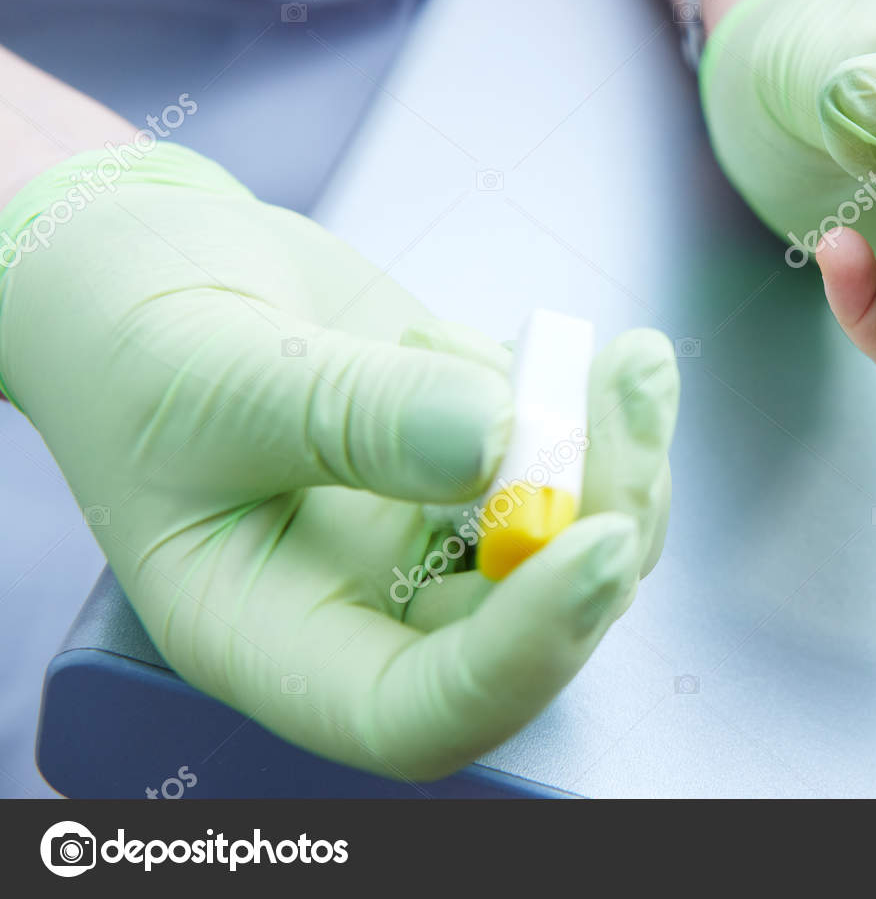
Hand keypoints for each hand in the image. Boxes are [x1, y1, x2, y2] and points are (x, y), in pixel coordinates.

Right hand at [0, 144, 677, 778]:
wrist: (155, 270)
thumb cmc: (137, 343)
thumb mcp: (213, 375)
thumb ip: (348, 415)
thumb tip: (498, 438)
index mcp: (274, 639)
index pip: (418, 711)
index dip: (521, 654)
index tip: (595, 541)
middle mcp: (369, 612)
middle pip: (523, 627)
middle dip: (602, 518)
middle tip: (631, 395)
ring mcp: (432, 546)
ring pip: (571, 552)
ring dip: (622, 459)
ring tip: (622, 362)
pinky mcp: (480, 473)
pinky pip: (576, 476)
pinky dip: (602, 416)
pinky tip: (570, 348)